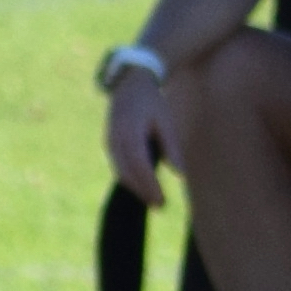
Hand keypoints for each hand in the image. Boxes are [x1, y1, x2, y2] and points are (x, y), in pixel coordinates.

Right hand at [102, 72, 168, 204]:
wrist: (130, 84)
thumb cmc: (152, 103)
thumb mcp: (166, 121)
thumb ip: (172, 147)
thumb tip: (181, 174)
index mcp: (130, 130)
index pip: (140, 165)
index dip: (149, 185)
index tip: (162, 200)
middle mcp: (116, 138)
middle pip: (128, 173)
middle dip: (143, 192)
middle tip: (160, 206)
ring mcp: (110, 141)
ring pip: (121, 172)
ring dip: (136, 188)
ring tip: (154, 200)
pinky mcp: (109, 144)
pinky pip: (118, 166)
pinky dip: (130, 179)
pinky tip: (143, 186)